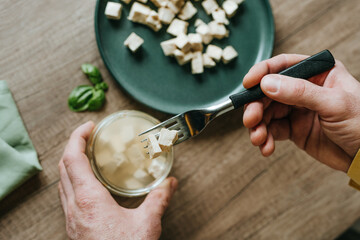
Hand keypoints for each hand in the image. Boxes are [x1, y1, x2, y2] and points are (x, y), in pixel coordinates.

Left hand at [58, 121, 177, 239]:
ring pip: (62, 182)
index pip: (73, 159)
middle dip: (73, 146)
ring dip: (71, 163)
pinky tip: (89, 185)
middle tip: (88, 136)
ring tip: (87, 155)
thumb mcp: (146, 224)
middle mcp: (74, 207)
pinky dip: (73, 180)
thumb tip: (170, 184)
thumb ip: (159, 199)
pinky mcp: (74, 227)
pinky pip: (66, 196)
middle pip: (63, 167)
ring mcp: (71, 218)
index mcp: (88, 199)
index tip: (88, 127)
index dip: (77, 137)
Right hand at [243, 54, 359, 171]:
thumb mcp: (334, 104)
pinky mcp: (293, 128)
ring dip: (258, 126)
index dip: (262, 72)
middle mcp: (303, 89)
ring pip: (266, 112)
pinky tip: (266, 147)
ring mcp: (297, 109)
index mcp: (317, 73)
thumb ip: (299, 92)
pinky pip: (272, 130)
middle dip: (256, 106)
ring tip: (258, 138)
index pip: (283, 65)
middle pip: (268, 91)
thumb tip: (267, 83)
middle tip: (251, 119)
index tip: (248, 84)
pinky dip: (265, 138)